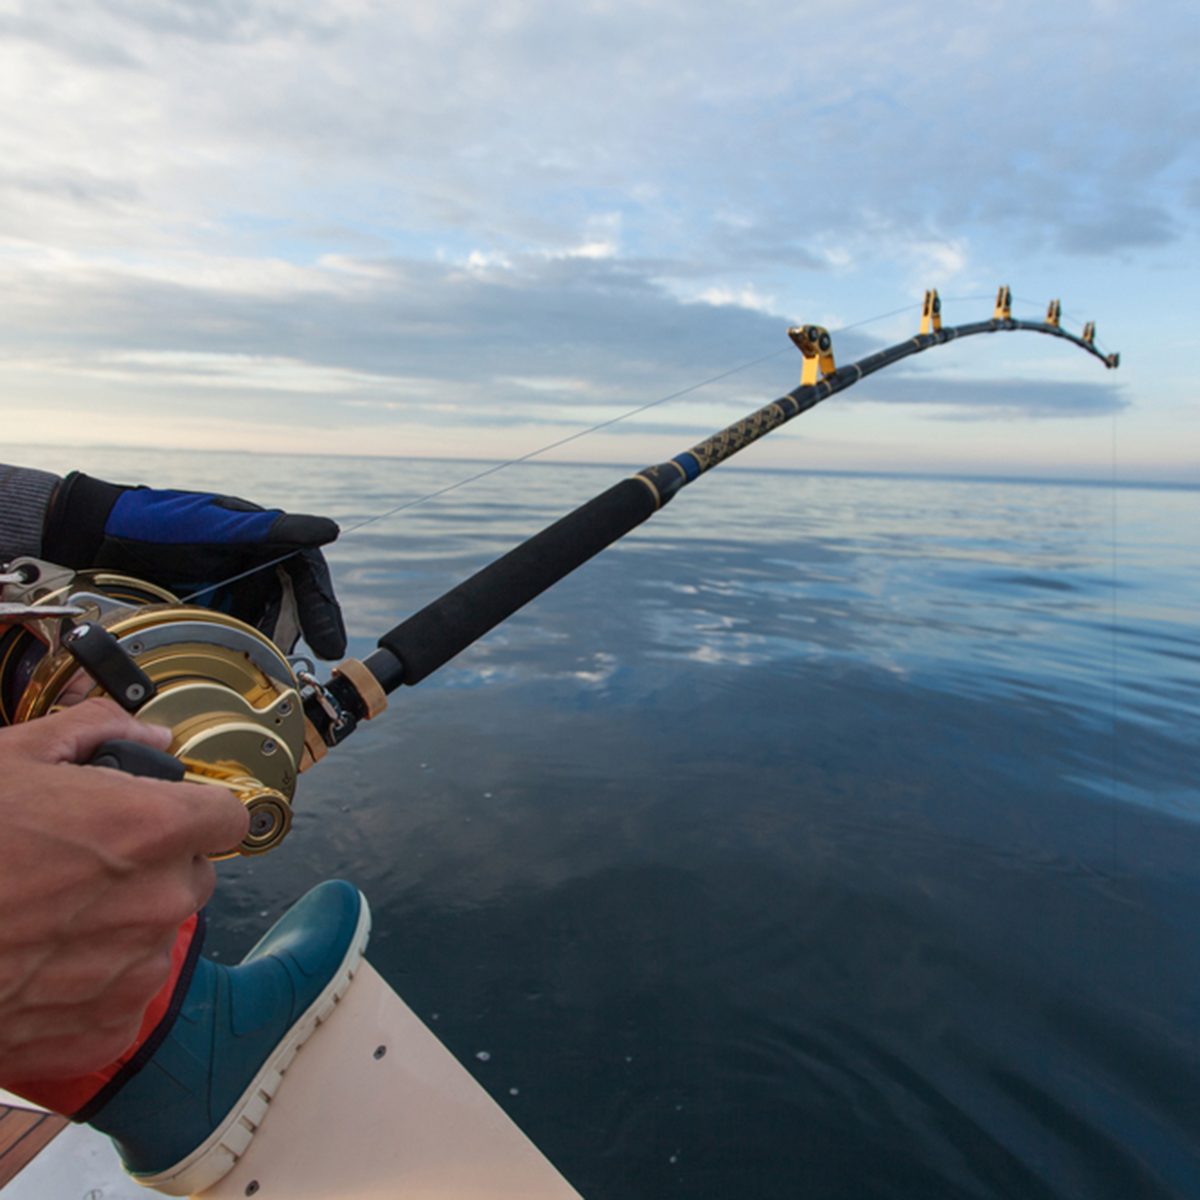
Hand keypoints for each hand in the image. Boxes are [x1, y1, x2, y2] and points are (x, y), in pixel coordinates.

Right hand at [0, 699, 248, 1081]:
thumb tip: (151, 737)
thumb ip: (97, 732)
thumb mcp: (12, 757)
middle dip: (156, 866)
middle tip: (87, 864)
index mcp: (148, 830)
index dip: (199, 811)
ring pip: (159, 935)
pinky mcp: (103, 1028)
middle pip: (194, 875)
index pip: (228, 816)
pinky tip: (41, 964)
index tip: (175, 815)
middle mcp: (157, 902)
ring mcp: (134, 970)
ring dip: (124, 925)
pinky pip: (124, 997)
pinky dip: (94, 986)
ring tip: (50, 915)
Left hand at [42, 472, 346, 658]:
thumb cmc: (157, 521)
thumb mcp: (217, 524)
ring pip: (266, 623)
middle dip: (302, 634)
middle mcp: (251, 566)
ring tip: (276, 669)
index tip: (330, 641)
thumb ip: (274, 529)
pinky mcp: (207, 611)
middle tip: (306, 664)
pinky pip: (236, 634)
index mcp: (262, 540)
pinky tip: (246, 666)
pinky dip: (244, 651)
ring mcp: (229, 590)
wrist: (96, 537)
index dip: (323, 608)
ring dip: (273, 646)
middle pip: (291, 605)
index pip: (307, 576)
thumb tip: (329, 530)